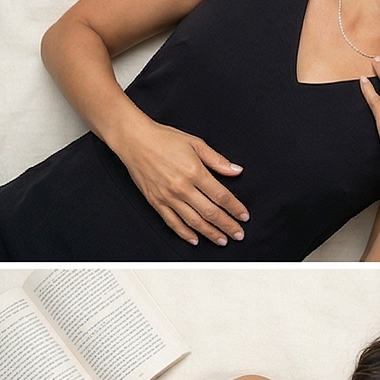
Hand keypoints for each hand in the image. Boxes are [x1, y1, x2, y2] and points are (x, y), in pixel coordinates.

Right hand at [112, 118, 247, 245]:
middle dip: (227, 226)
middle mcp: (182, 187)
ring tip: (222, 240)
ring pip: (194, 222)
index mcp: (194, 172)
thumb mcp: (195, 143)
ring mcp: (168, 197)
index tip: (243, 216)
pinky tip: (195, 239)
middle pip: (211, 213)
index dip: (235, 208)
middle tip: (238, 234)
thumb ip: (217, 160)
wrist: (135, 140)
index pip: (221, 196)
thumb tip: (235, 170)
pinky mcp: (156, 203)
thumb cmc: (163, 139)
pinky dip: (185, 234)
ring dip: (210, 233)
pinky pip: (173, 223)